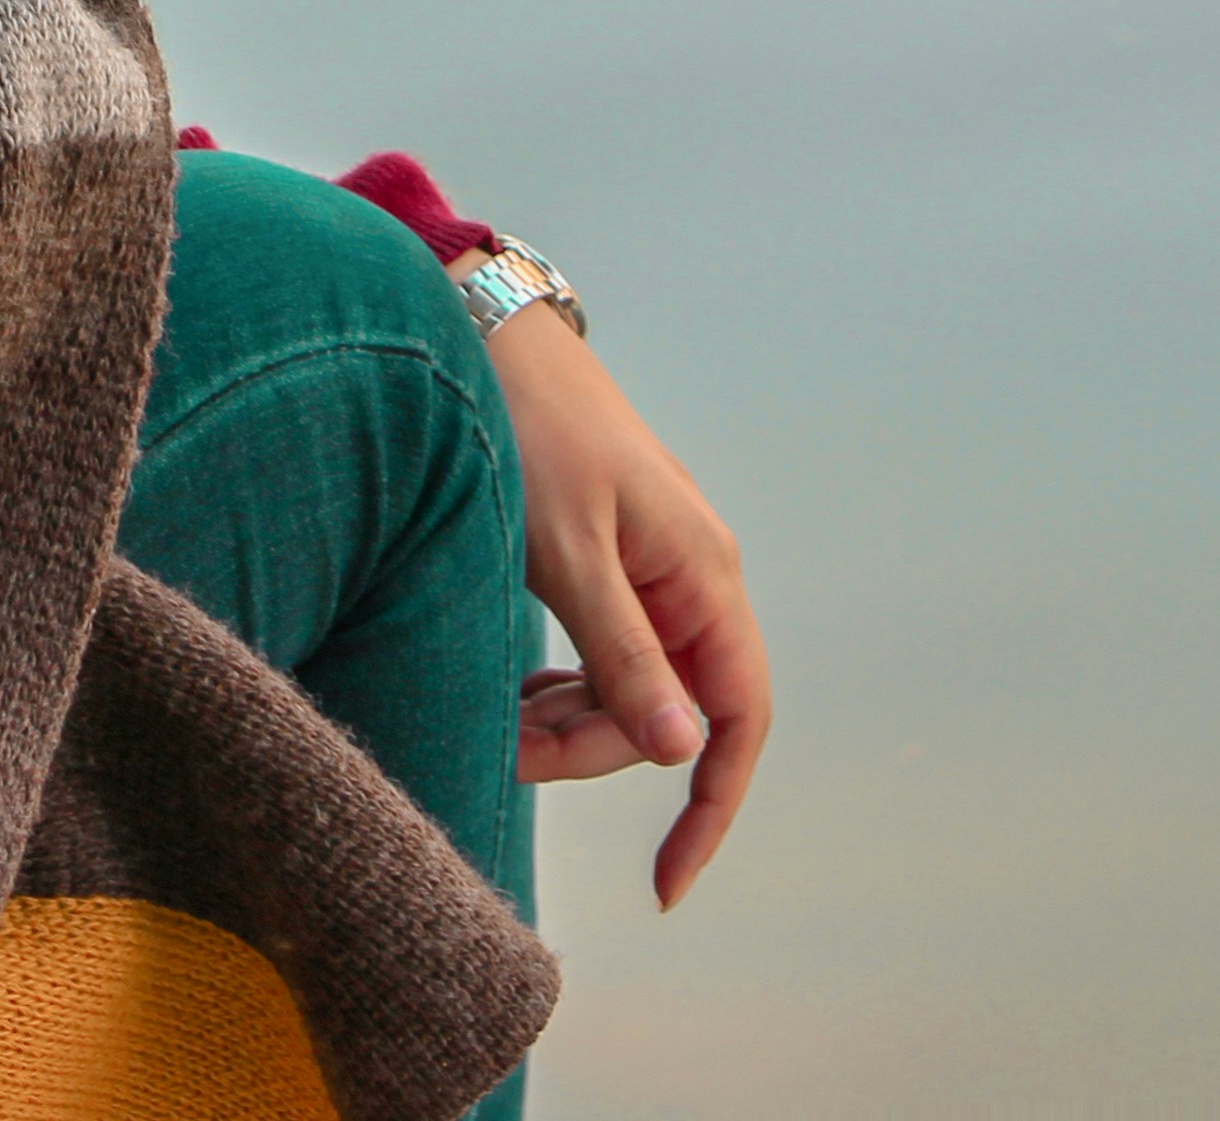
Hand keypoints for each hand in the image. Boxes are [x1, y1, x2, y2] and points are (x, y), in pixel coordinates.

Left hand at [485, 298, 766, 908]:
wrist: (480, 335)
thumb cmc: (529, 429)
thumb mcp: (569, 553)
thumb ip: (625, 656)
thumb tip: (683, 752)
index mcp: (703, 576)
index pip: (739, 720)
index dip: (712, 808)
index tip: (667, 884)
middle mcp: (689, 579)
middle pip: (667, 716)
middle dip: (593, 751)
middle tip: (506, 748)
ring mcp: (648, 572)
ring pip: (626, 691)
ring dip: (567, 722)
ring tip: (494, 715)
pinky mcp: (604, 564)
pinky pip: (597, 657)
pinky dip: (556, 686)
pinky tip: (510, 690)